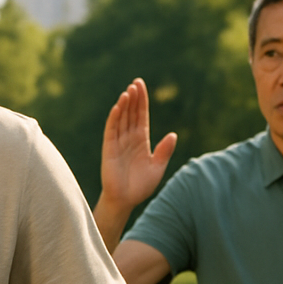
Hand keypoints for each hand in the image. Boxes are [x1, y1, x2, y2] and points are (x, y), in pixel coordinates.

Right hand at [100, 78, 176, 209]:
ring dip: (124, 105)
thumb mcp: (157, 167)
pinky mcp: (109, 148)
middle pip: (131, 113)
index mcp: (141, 141)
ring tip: (128, 91)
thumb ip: (164, 151)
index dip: (142, 101)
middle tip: (136, 82)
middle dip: (134, 98)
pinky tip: (117, 107)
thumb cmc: (141, 186)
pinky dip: (114, 118)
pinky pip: (111, 130)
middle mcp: (129, 138)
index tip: (141, 86)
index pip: (141, 116)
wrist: (125, 200)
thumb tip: (173, 134)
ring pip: (121, 119)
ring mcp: (118, 142)